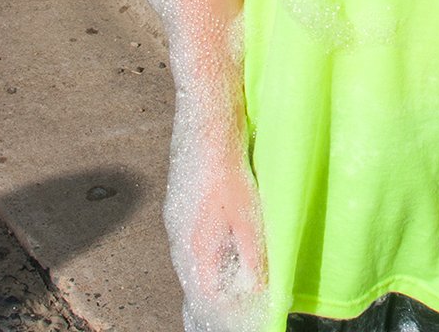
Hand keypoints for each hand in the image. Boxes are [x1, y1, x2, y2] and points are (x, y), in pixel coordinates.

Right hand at [185, 162, 266, 302]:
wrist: (211, 142)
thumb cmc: (229, 179)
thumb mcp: (247, 221)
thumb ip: (251, 256)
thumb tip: (256, 286)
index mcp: (199, 249)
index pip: (209, 291)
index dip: (229, 296)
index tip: (248, 289)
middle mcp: (185, 241)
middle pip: (203, 274)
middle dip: (226, 277)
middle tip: (250, 270)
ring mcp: (183, 225)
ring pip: (201, 255)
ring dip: (221, 258)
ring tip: (243, 247)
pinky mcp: (186, 210)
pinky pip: (199, 237)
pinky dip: (215, 240)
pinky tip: (230, 225)